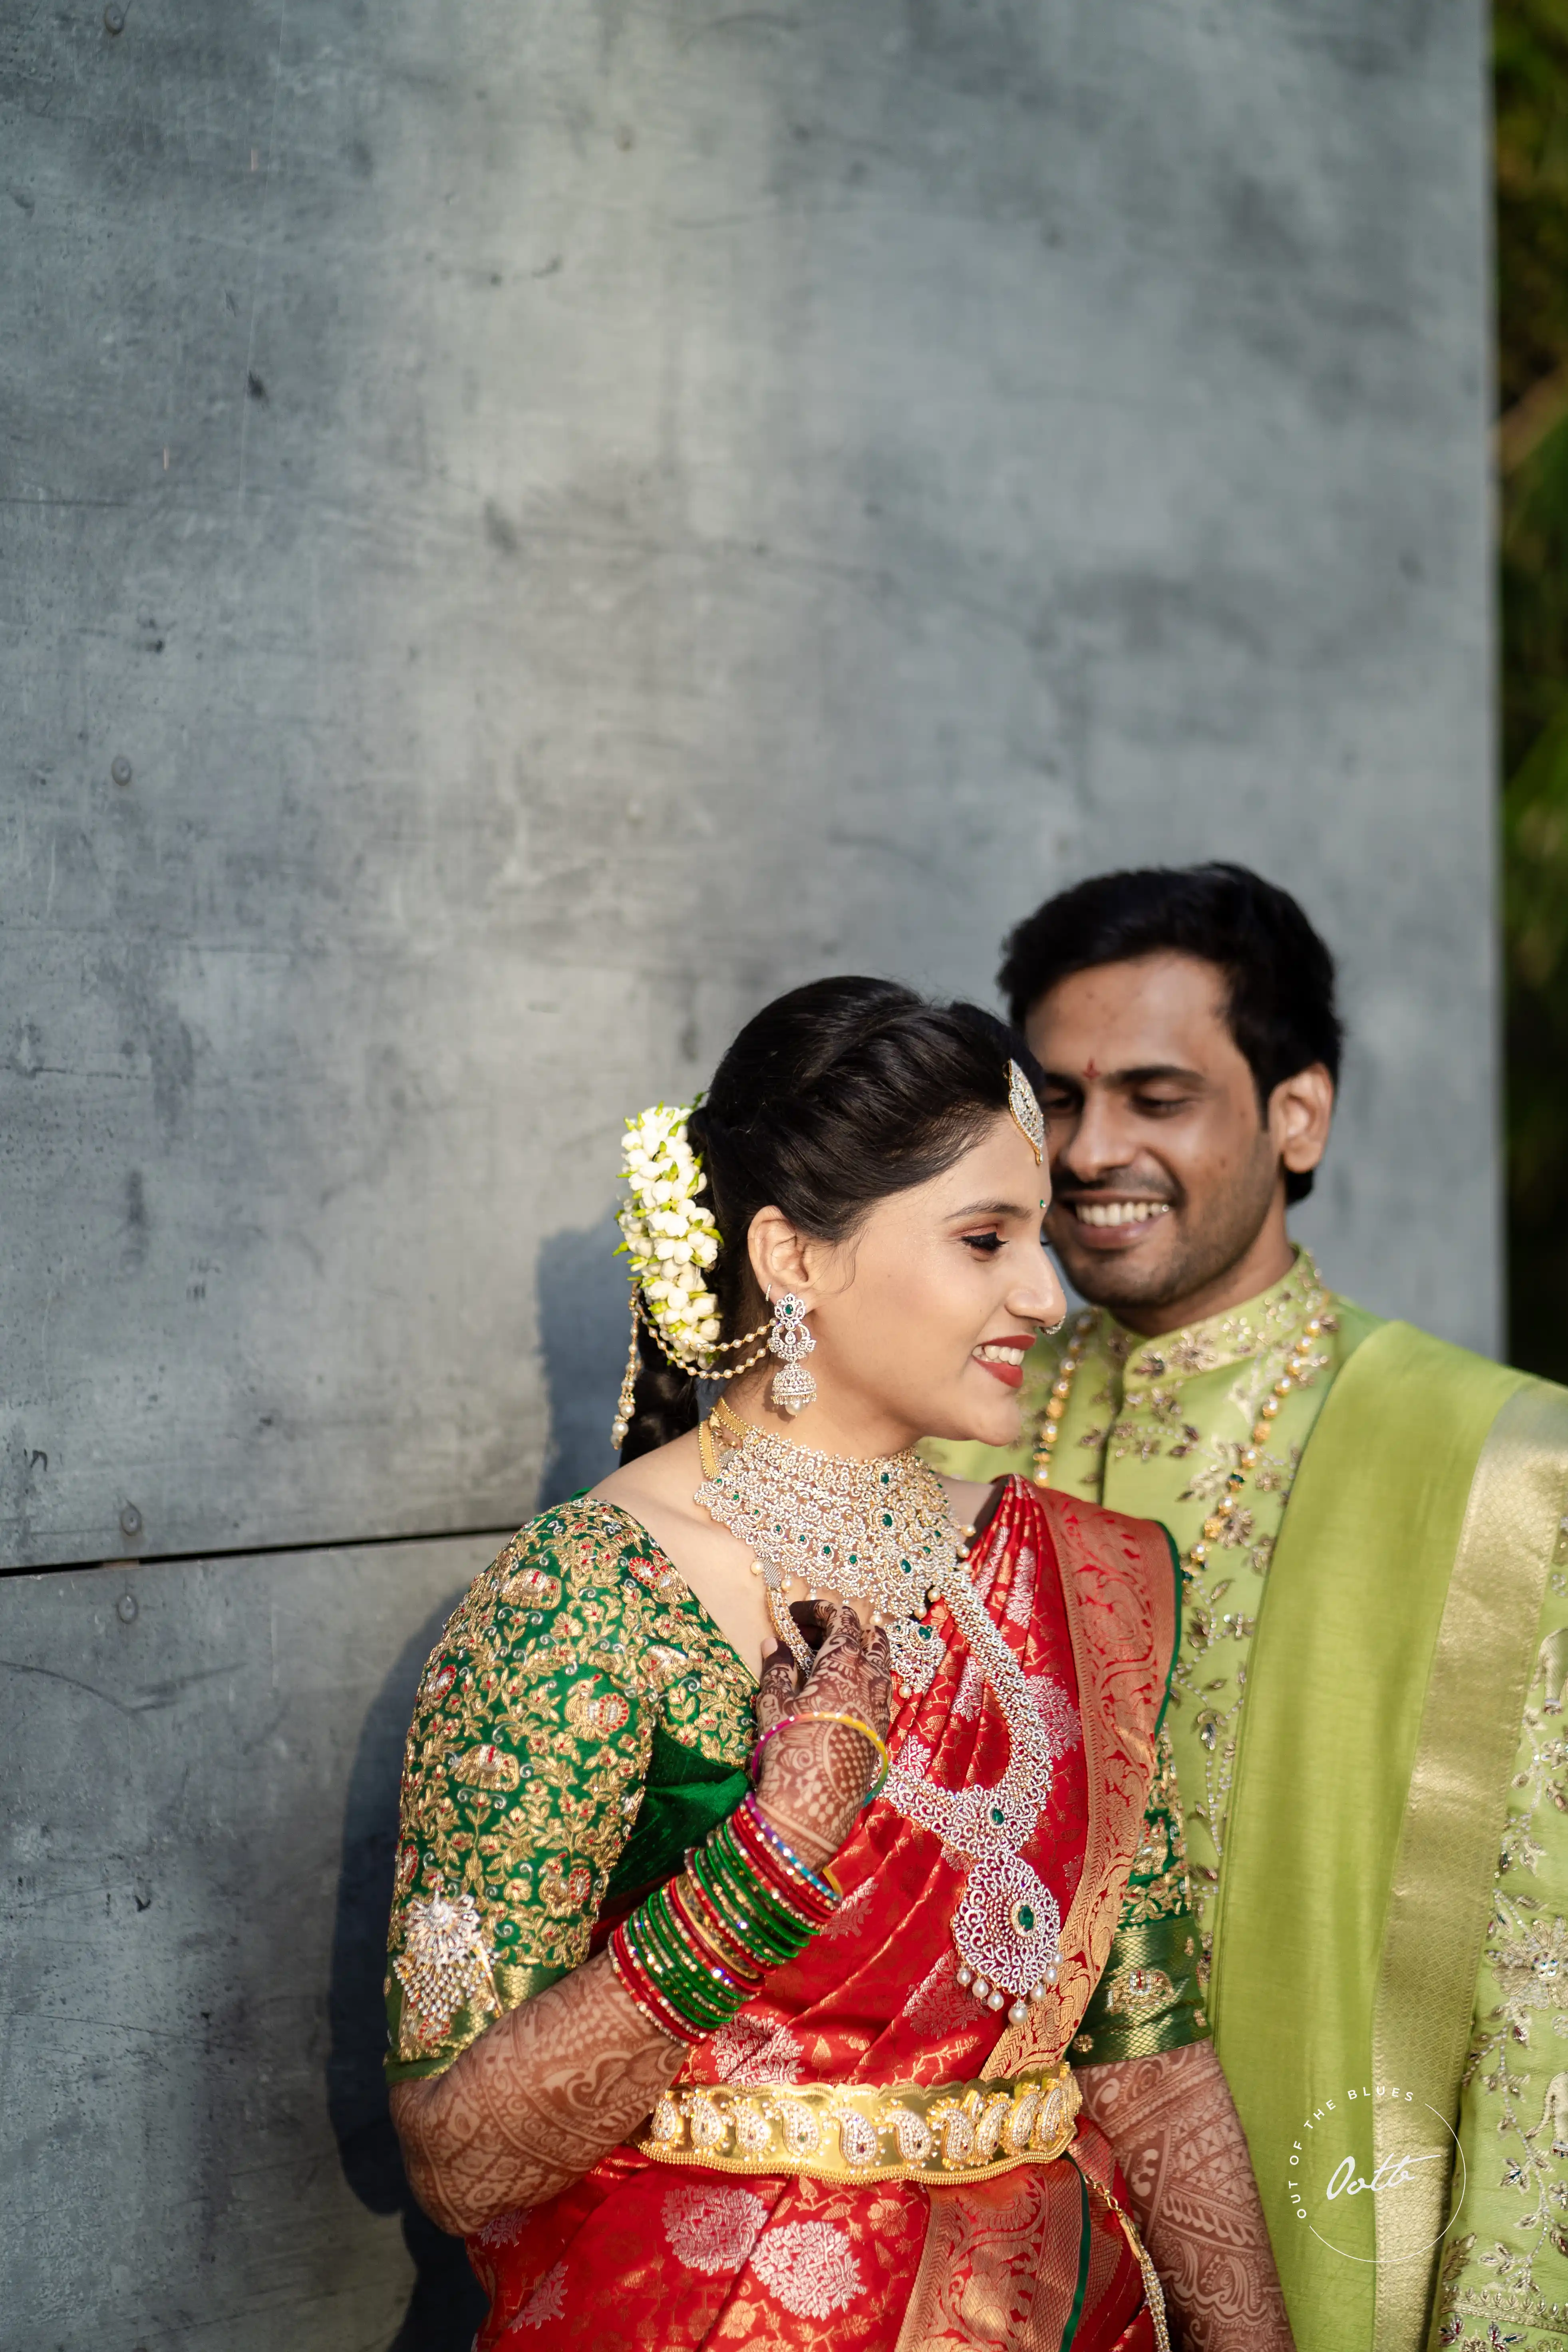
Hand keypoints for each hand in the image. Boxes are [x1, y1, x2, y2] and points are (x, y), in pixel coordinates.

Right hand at [751, 1602, 891, 1871]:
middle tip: (822, 1632)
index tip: (798, 1613)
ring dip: (865, 1653)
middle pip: (871, 1638)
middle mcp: (869, 1680)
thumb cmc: (789, 1748)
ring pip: (882, 1666)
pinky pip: (882, 1694)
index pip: (841, 1620)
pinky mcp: (882, 1733)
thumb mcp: (773, 1704)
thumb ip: (776, 1669)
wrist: (813, 1807)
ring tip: (841, 1656)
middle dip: (850, 1626)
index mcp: (842, 1663)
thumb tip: (775, 1643)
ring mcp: (880, 1707)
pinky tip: (849, 1694)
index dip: (820, 1610)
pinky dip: (868, 1682)